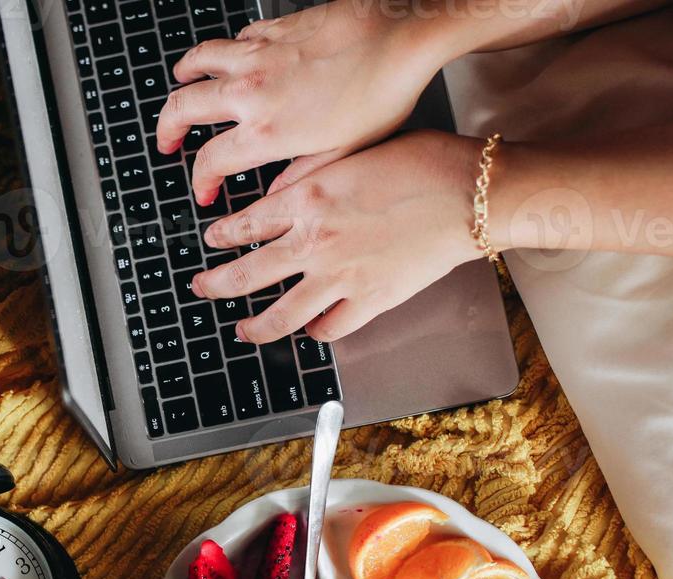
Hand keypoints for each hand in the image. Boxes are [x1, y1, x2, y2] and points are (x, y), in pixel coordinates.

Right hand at [156, 2, 443, 205]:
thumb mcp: (342, 155)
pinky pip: (234, 39)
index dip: (200, 181)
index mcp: (267, 131)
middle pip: (184, 108)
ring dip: (182, 78)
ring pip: (198, 63)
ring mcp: (259, 56)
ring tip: (180, 86)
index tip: (205, 190)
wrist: (401, 36)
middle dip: (167, 129)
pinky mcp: (274, 30)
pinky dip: (222, 52)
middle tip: (168, 141)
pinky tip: (229, 58)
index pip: (210, 161)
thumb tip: (275, 197)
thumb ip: (300, 177)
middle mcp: (252, 91)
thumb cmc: (383, 92)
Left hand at [192, 131, 481, 343]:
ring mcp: (340, 277)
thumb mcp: (352, 151)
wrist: (470, 194)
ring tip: (242, 329)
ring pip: (280, 314)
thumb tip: (278, 195)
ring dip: (254, 326)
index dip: (222, 236)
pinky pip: (330, 328)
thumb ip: (310, 175)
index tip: (213, 242)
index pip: (246, 224)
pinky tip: (309, 329)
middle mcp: (315, 242)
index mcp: (308, 199)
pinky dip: (316, 332)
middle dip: (216, 284)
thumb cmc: (423, 163)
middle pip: (247, 273)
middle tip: (203, 288)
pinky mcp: (370, 301)